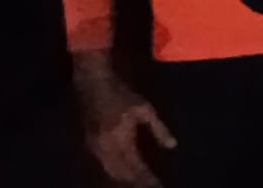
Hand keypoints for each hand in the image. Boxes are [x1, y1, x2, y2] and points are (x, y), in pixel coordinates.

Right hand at [76, 66, 175, 186]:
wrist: (92, 85)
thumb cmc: (121, 94)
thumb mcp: (144, 109)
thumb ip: (159, 129)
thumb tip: (172, 146)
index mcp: (119, 141)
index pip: (135, 168)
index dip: (147, 179)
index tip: (158, 186)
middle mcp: (104, 150)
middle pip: (121, 176)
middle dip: (136, 184)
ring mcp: (94, 150)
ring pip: (110, 174)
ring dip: (124, 182)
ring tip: (140, 186)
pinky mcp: (89, 147)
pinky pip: (103, 167)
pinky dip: (114, 176)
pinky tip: (123, 179)